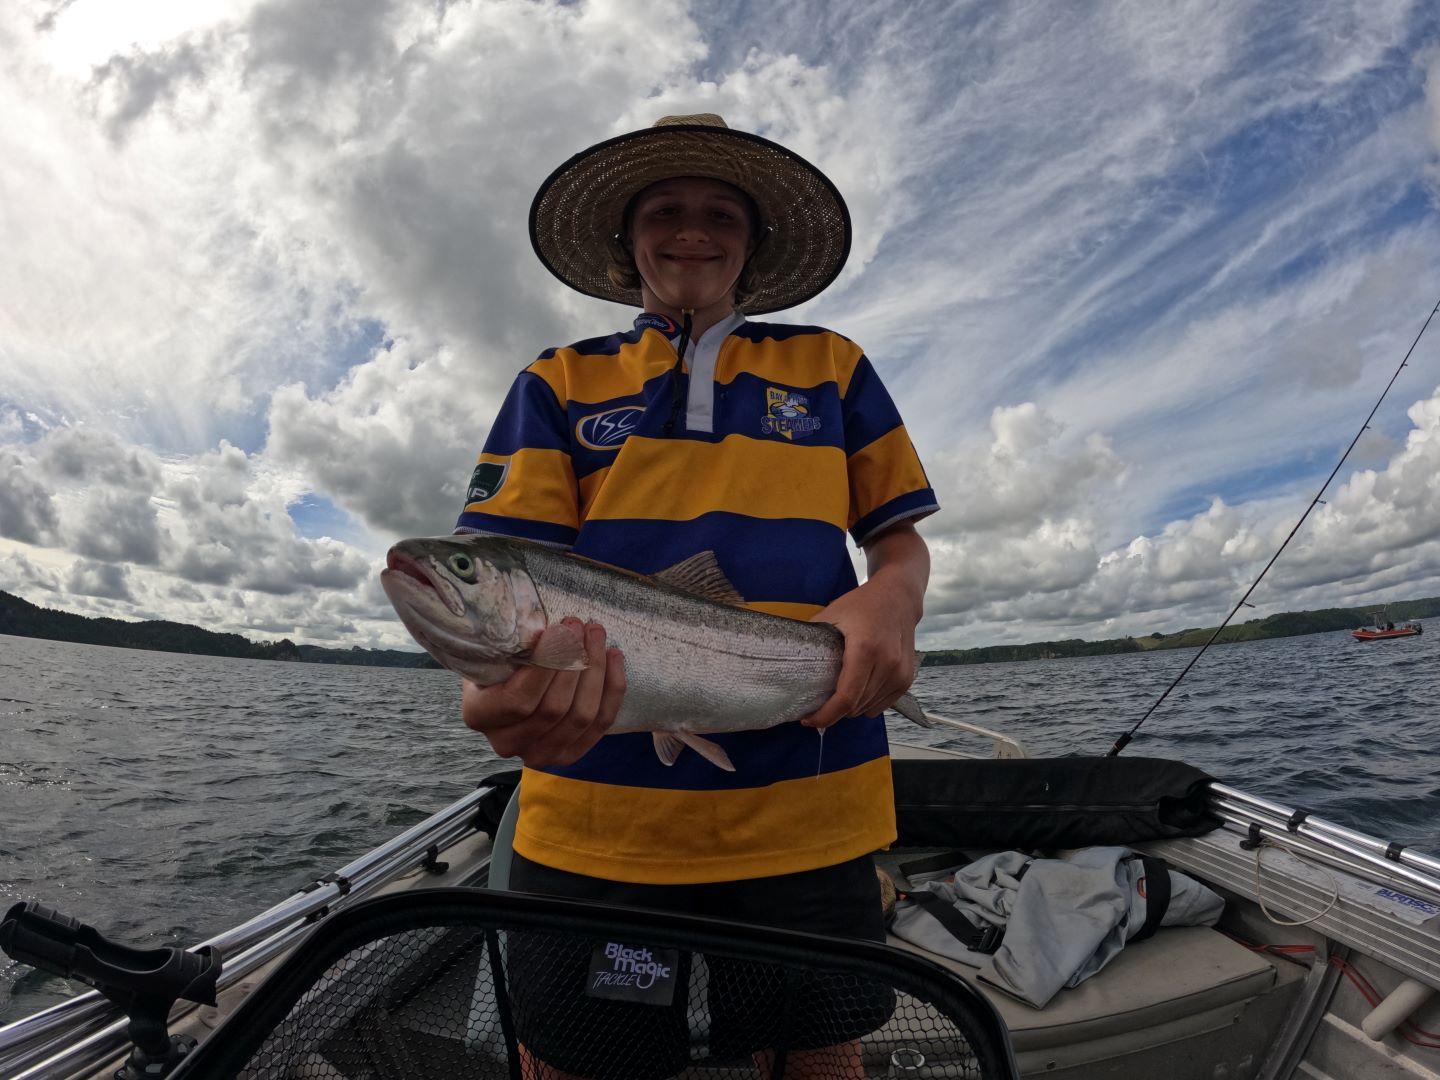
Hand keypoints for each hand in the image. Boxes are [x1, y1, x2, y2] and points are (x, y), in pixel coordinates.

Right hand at [460, 618, 625, 766]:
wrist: (504, 687)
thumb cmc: (500, 660)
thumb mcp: (496, 649)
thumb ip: (514, 645)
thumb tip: (549, 630)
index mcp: (479, 715)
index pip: (519, 698)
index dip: (547, 664)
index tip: (560, 628)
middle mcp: (506, 742)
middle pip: (554, 708)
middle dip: (574, 662)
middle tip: (581, 626)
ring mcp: (539, 753)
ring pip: (581, 716)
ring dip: (596, 670)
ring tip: (597, 635)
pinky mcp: (569, 754)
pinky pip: (600, 724)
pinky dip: (612, 689)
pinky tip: (614, 657)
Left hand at [801, 576, 919, 730]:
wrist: (898, 597)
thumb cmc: (862, 604)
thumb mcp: (832, 614)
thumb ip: (812, 638)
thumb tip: (788, 659)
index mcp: (865, 648)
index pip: (846, 697)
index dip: (826, 715)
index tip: (809, 720)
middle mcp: (887, 663)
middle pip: (855, 707)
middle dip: (833, 712)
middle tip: (817, 705)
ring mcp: (900, 673)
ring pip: (868, 709)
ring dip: (850, 708)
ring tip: (838, 694)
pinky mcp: (906, 678)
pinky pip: (882, 705)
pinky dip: (866, 704)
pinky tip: (857, 689)